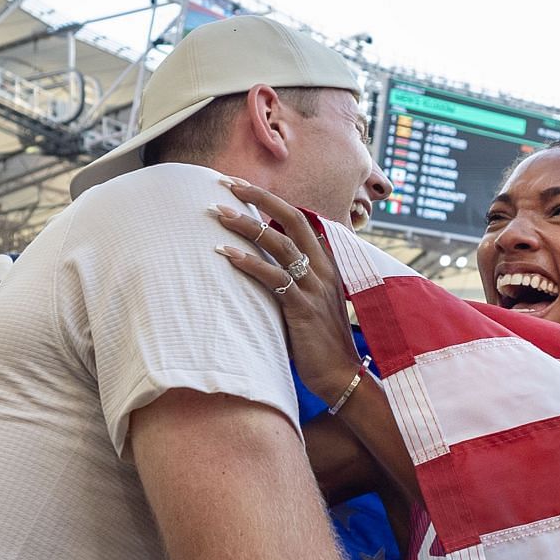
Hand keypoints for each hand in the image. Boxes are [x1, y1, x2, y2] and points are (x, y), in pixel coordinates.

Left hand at [210, 179, 361, 403]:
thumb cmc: (319, 341)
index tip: (243, 186)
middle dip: (259, 197)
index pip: (300, 218)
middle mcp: (323, 268)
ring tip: (219, 213)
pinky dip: (249, 262)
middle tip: (227, 183)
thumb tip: (259, 265)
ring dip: (246, 225)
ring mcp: (314, 287)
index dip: (272, 199)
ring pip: (279, 243)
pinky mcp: (302, 307)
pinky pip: (273, 277)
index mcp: (327, 263)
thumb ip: (291, 279)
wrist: (340, 375)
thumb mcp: (309, 302)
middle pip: (292, 218)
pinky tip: (226, 253)